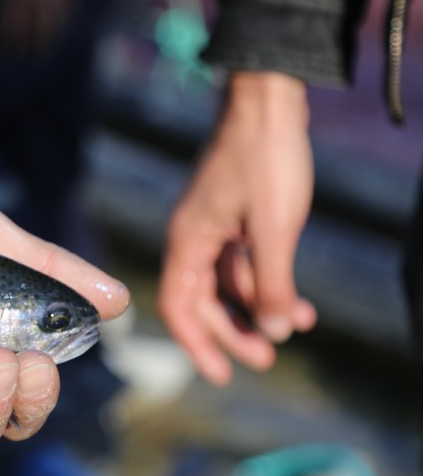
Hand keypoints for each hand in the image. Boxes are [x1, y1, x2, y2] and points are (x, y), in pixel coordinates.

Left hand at [0, 0, 76, 56]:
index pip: (10, 26)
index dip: (6, 45)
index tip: (2, 61)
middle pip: (31, 29)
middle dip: (25, 48)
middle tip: (20, 64)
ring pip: (51, 24)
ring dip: (46, 43)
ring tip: (41, 56)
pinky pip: (68, 10)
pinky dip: (63, 25)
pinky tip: (59, 34)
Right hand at [158, 72, 317, 385]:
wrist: (269, 101)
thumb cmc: (265, 158)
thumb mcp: (275, 228)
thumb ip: (272, 284)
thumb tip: (276, 333)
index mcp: (187, 240)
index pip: (178, 305)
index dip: (196, 343)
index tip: (222, 374)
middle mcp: (193, 237)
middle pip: (204, 300)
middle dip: (235, 331)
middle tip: (269, 358)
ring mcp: (214, 226)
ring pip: (228, 283)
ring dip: (258, 307)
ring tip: (298, 327)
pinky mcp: (234, 216)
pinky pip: (243, 262)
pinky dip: (267, 282)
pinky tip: (298, 298)